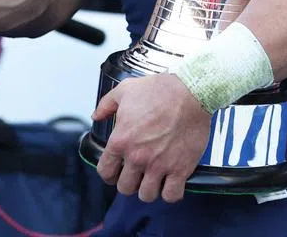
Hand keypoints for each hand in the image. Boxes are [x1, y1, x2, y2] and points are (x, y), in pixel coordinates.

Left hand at [93, 73, 211, 203]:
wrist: (190, 93)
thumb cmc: (158, 90)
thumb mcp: (124, 90)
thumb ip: (106, 105)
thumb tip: (96, 116)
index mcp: (120, 140)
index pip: (105, 171)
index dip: (109, 174)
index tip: (115, 171)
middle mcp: (137, 157)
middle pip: (125, 188)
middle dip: (129, 182)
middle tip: (136, 174)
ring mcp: (159, 165)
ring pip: (146, 195)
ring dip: (148, 189)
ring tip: (152, 179)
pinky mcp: (180, 169)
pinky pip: (171, 195)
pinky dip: (170, 193)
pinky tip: (170, 182)